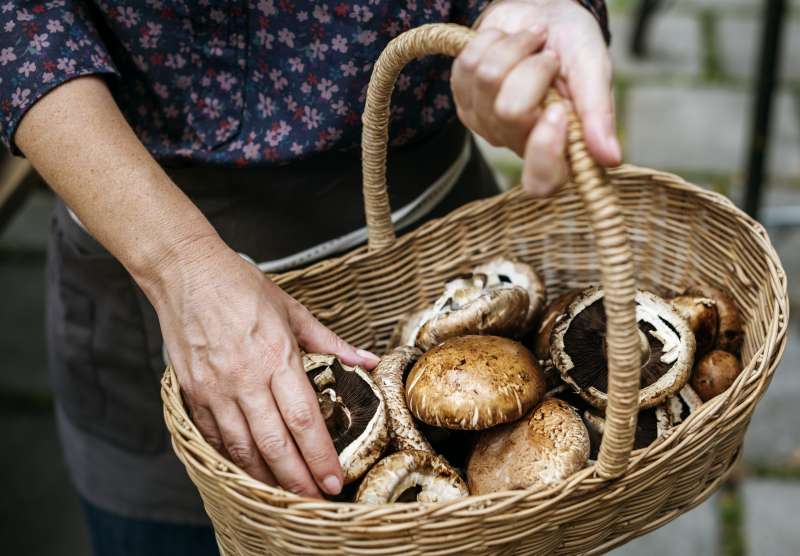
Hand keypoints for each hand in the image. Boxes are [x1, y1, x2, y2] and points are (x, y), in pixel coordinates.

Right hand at [148, 237, 379, 497]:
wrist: (186, 272)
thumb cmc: (241, 286)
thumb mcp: (292, 309)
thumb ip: (330, 342)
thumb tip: (366, 360)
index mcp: (277, 356)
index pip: (304, 418)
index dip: (320, 455)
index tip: (335, 480)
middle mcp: (245, 378)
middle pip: (275, 443)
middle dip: (297, 479)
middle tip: (315, 500)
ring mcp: (216, 388)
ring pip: (242, 447)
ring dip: (265, 477)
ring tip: (285, 495)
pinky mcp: (192, 391)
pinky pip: (213, 435)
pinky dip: (231, 458)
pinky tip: (247, 470)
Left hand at [452, 0, 620, 195]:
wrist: (543, 15)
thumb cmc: (573, 45)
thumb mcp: (593, 70)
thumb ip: (598, 113)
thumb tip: (611, 158)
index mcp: (558, 146)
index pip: (542, 181)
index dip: (545, 150)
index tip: (558, 111)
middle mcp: (520, 143)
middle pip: (509, 112)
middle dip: (532, 68)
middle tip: (549, 57)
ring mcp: (487, 125)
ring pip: (486, 81)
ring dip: (513, 49)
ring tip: (531, 43)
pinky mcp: (464, 102)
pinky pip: (466, 67)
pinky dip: (490, 43)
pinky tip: (506, 43)